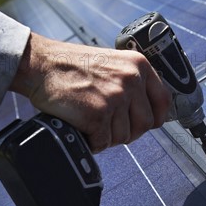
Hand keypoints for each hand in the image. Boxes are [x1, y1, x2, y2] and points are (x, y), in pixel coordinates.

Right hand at [10, 33, 171, 151]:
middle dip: (127, 131)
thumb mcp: (112, 63)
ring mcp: (115, 98)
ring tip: (90, 122)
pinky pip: (103, 143)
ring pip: (124, 137)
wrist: (42, 64)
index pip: (163, 102)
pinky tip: (82, 128)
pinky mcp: (98, 115)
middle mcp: (131, 80)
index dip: (153, 118)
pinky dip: (92, 142)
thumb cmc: (71, 65)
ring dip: (106, 136)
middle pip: (145, 125)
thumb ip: (131, 82)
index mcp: (138, 66)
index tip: (142, 123)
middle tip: (108, 126)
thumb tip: (144, 112)